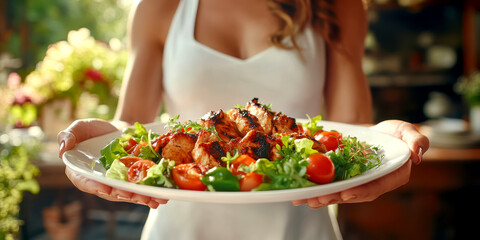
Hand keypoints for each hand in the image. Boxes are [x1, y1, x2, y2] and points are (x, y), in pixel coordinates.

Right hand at [58, 118, 167, 207]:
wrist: (120, 128)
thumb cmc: (96, 129)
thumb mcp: (80, 127)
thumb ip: (68, 135)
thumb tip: (62, 149)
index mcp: (82, 173)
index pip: (86, 182)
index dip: (96, 186)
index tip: (107, 188)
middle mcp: (100, 182)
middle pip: (111, 192)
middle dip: (124, 195)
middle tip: (135, 195)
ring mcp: (117, 184)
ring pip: (128, 194)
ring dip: (141, 199)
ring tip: (153, 200)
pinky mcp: (132, 183)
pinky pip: (140, 191)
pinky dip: (151, 196)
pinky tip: (161, 199)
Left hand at [291, 120, 428, 208]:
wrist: (375, 132)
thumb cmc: (394, 133)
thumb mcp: (407, 131)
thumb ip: (417, 140)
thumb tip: (417, 154)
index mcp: (391, 177)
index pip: (377, 186)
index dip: (362, 190)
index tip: (347, 192)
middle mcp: (373, 184)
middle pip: (352, 193)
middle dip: (334, 197)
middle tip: (317, 199)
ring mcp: (356, 184)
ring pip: (337, 193)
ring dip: (320, 197)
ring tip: (303, 199)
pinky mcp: (343, 180)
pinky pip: (329, 186)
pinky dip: (314, 190)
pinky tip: (298, 193)